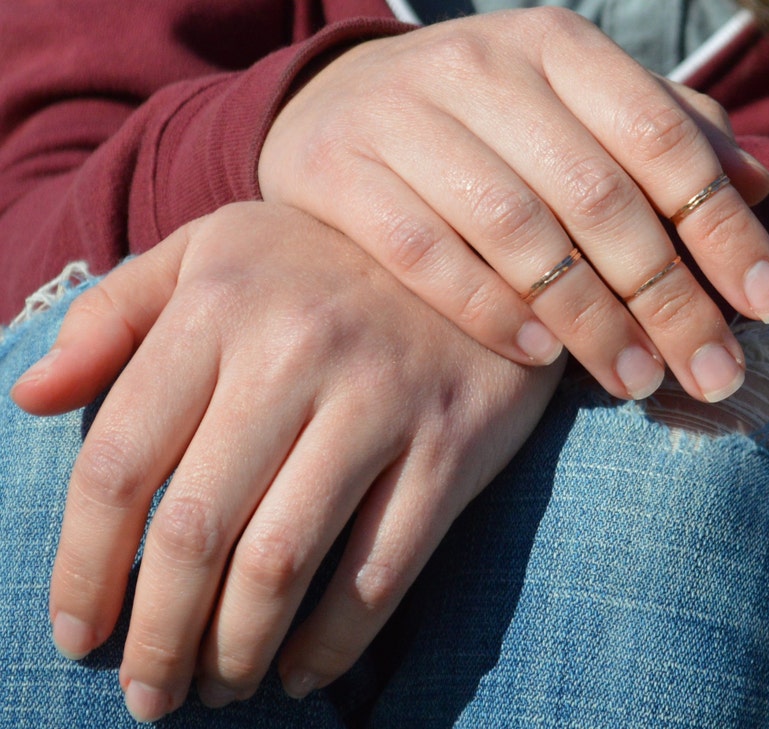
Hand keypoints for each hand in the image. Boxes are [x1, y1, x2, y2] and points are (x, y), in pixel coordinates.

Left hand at [12, 202, 563, 721]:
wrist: (458, 239)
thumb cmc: (316, 261)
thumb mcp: (209, 252)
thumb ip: (113, 316)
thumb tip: (31, 397)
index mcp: (217, 305)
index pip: (119, 460)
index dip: (85, 566)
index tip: (78, 633)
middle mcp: (294, 352)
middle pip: (197, 529)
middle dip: (159, 636)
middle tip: (149, 696)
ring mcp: (379, 400)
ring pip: (283, 561)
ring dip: (238, 650)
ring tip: (219, 688)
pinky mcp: (449, 443)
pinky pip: (381, 567)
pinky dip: (335, 641)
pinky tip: (303, 671)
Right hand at [259, 7, 768, 402]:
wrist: (332, 105)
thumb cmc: (469, 119)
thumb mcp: (563, 104)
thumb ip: (653, 135)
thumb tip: (751, 185)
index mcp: (551, 47)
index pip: (660, 138)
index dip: (721, 228)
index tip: (767, 307)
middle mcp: (478, 69)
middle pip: (594, 196)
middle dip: (664, 297)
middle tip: (707, 372)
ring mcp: (401, 118)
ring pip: (515, 231)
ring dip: (586, 318)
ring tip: (633, 381)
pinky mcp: (339, 171)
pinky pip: (426, 254)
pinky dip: (488, 310)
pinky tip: (538, 356)